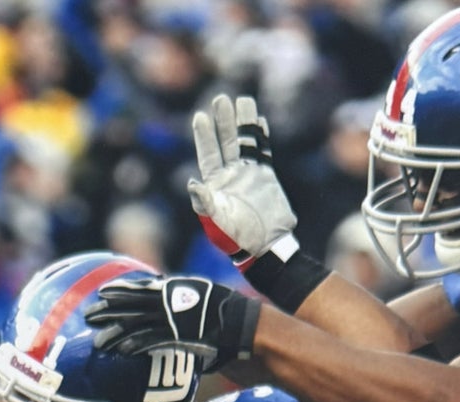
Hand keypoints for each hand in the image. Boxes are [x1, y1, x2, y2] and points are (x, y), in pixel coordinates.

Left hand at [88, 276, 259, 372]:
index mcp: (183, 291)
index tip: (105, 293)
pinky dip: (137, 345)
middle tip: (90, 314)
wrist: (257, 335)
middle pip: (136, 302)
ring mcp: (179, 317)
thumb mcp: (210, 321)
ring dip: (117, 331)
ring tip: (98, 341)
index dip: (125, 290)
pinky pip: (154, 340)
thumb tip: (176, 337)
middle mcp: (178, 300)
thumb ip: (189, 324)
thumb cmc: (238, 334)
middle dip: (111, 308)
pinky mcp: (183, 335)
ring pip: (140, 321)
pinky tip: (121, 352)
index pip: (147, 288)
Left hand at [189, 94, 297, 266]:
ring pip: (245, 142)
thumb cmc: (238, 238)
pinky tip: (259, 120)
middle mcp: (231, 176)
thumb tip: (192, 184)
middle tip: (221, 98)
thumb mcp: (218, 222)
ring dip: (243, 122)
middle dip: (223, 121)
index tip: (200, 116)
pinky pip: (262, 151)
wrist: (266, 246)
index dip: (204, 136)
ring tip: (244, 100)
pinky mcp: (266, 177)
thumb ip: (206, 203)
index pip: (208, 154)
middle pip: (226, 142)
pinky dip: (261, 136)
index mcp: (216, 185)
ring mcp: (249, 175)